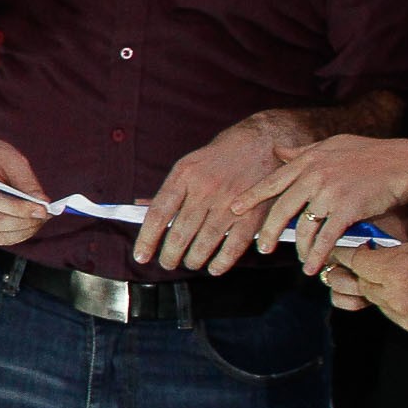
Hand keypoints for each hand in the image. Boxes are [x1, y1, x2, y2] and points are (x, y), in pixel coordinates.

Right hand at [0, 136, 51, 246]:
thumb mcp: (11, 159)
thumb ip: (26, 183)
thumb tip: (43, 204)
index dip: (19, 207)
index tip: (42, 208)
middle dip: (23, 221)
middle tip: (45, 215)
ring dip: (22, 230)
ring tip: (39, 220)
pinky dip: (15, 235)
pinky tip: (28, 226)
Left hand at [135, 117, 292, 273]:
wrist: (267, 139)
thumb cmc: (224, 153)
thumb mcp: (192, 163)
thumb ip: (172, 189)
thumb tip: (143, 208)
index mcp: (186, 175)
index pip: (159, 213)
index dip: (147, 239)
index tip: (140, 256)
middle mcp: (205, 189)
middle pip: (180, 232)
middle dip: (170, 255)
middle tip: (167, 263)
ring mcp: (230, 202)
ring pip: (205, 242)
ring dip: (194, 259)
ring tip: (189, 263)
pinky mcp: (253, 213)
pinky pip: (234, 245)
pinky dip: (222, 261)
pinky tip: (214, 268)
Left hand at [238, 135, 407, 274]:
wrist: (402, 163)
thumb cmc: (368, 153)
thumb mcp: (330, 145)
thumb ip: (301, 151)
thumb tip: (277, 150)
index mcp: (307, 161)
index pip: (272, 182)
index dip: (250, 197)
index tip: (232, 211)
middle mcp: (313, 175)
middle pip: (281, 209)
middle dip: (269, 231)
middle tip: (262, 248)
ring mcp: (329, 192)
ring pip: (304, 226)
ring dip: (299, 248)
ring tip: (298, 260)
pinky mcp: (346, 209)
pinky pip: (325, 237)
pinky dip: (317, 254)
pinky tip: (312, 267)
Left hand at [315, 233, 407, 331]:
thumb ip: (395, 249)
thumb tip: (372, 248)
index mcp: (396, 270)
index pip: (354, 260)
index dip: (344, 252)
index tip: (339, 247)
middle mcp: (395, 296)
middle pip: (358, 282)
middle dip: (354, 270)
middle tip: (352, 260)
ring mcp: (404, 316)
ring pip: (373, 299)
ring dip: (372, 287)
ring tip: (380, 273)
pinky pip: (390, 312)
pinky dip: (390, 300)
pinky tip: (402, 288)